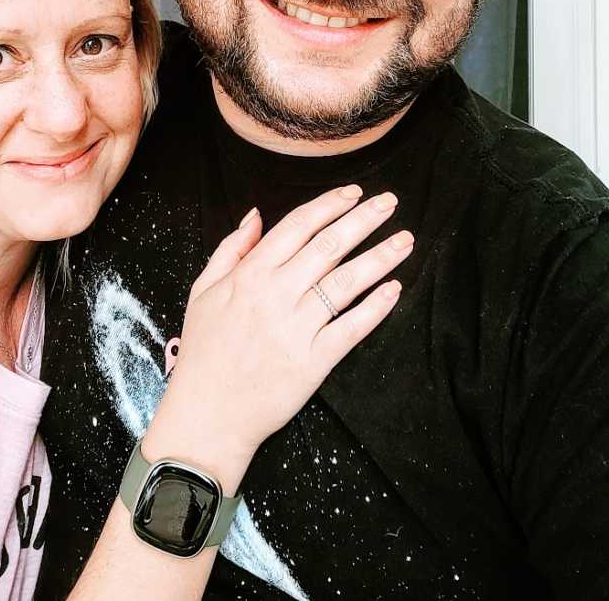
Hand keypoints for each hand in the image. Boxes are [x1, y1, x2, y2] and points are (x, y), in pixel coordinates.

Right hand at [155, 186, 411, 475]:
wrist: (207, 415)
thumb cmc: (204, 352)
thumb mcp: (203, 291)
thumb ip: (231, 249)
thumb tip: (256, 214)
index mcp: (249, 275)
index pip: (297, 227)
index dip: (329, 205)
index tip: (354, 193)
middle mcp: (275, 296)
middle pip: (328, 247)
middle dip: (363, 220)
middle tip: (389, 202)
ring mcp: (296, 329)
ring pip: (345, 283)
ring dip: (379, 258)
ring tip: (405, 240)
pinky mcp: (313, 362)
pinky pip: (350, 329)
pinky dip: (374, 308)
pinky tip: (394, 289)